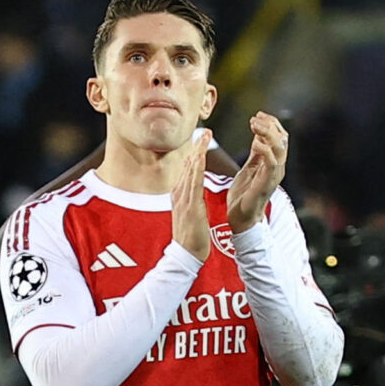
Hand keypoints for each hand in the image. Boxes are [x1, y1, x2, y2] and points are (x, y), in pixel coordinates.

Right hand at [172, 130, 211, 260]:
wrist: (185, 254)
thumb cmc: (190, 237)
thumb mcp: (189, 214)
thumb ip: (189, 200)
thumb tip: (192, 189)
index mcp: (181, 195)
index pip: (188, 170)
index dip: (194, 154)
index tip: (201, 140)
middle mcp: (180, 194)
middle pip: (189, 166)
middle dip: (196, 148)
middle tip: (204, 131)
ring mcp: (184, 198)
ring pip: (191, 170)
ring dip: (197, 152)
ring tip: (204, 137)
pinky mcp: (190, 205)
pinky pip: (193, 183)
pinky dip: (196, 168)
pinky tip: (199, 157)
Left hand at [227, 111, 288, 233]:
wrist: (241, 218)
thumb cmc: (243, 195)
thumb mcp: (249, 168)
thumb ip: (255, 154)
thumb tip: (257, 135)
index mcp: (274, 163)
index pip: (280, 137)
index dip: (271, 124)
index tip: (257, 115)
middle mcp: (278, 168)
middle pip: (283, 139)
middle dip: (270, 125)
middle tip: (255, 118)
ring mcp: (274, 175)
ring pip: (280, 148)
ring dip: (268, 133)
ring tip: (254, 124)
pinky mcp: (266, 182)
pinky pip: (271, 162)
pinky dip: (264, 149)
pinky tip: (254, 141)